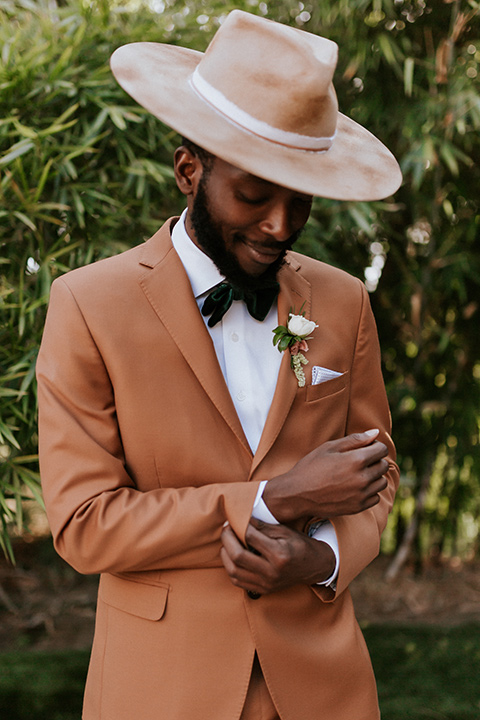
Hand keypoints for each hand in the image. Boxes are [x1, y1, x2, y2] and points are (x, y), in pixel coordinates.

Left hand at [220, 519, 335, 595]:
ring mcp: (267, 584)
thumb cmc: (299, 545)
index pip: (250, 538)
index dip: (238, 526)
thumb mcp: (284, 531)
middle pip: (238, 556)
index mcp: (279, 555)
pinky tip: (231, 556)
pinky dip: (230, 568)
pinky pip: (238, 582)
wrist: (314, 567)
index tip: (233, 519)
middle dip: (227, 539)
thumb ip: (261, 526)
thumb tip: (241, 518)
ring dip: (225, 555)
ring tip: (227, 542)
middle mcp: (271, 572)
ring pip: (234, 571)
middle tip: (226, 528)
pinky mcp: (263, 590)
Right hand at [263, 429, 388, 523]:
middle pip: (383, 465)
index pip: (381, 450)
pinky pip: (375, 497)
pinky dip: (370, 491)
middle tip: (358, 460)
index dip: (375, 446)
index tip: (366, 447)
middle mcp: (363, 478)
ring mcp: (361, 495)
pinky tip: (355, 487)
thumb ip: (355, 439)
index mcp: (356, 460)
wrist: (297, 494)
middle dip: (375, 460)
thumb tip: (375, 433)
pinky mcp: (358, 507)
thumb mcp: (329, 448)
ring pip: (382, 482)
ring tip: (357, 473)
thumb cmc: (311, 467)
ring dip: (374, 476)